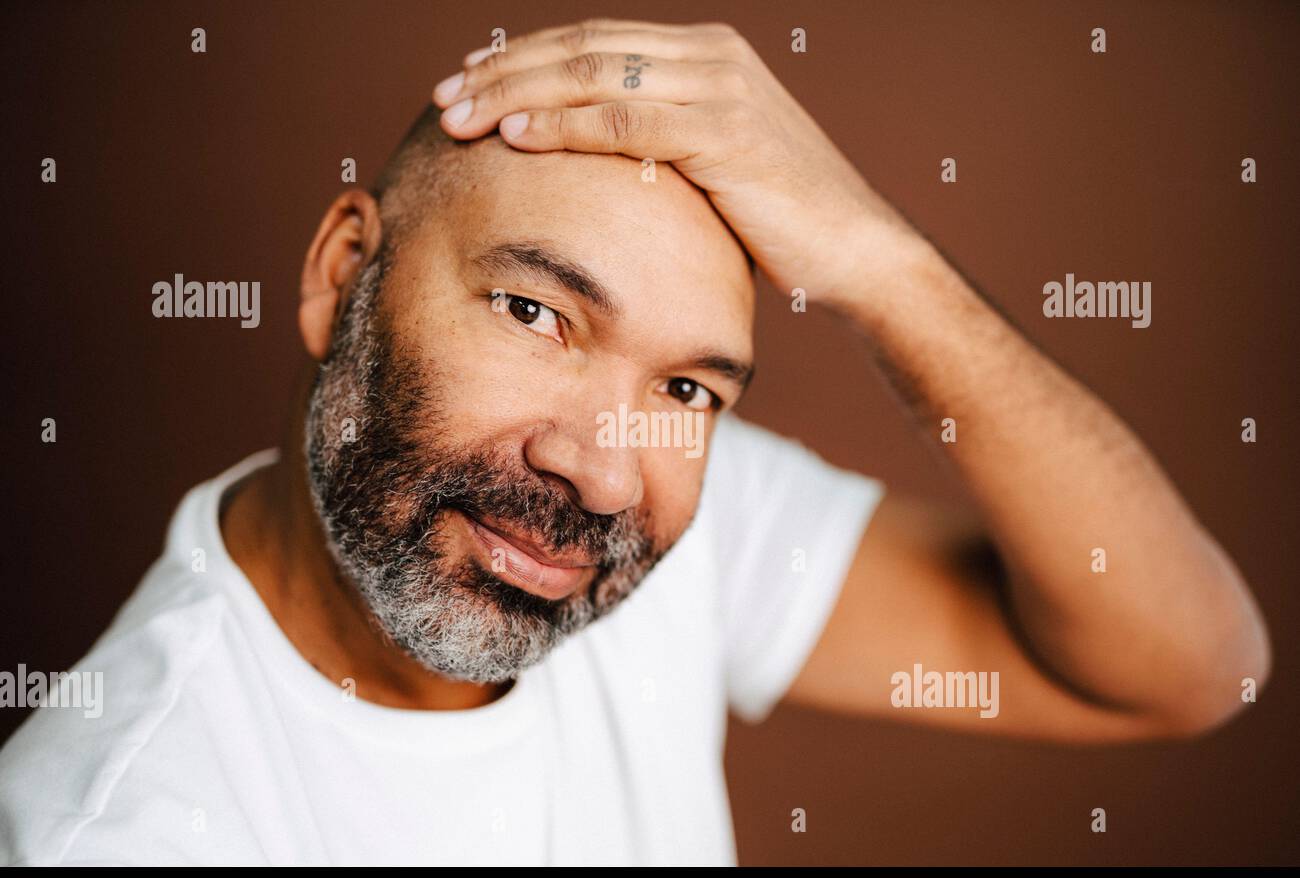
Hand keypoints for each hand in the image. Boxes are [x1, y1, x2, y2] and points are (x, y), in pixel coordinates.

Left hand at [431, 18, 921, 309]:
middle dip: (504, 70)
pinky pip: (625, 122)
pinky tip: (515, 136)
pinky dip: (564, 126)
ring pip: (594, 75)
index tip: (468, 81)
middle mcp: (711, 56)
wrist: (856, 250)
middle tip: (444, 96)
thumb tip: (596, 163)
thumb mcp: (712, 168)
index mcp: (705, 54)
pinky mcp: (724, 132)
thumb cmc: (780, 222)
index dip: (525, 58)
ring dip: (516, 93)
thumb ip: (660, 146)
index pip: (594, 41)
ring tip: (460, 116)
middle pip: (583, 48)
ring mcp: (720, 88)